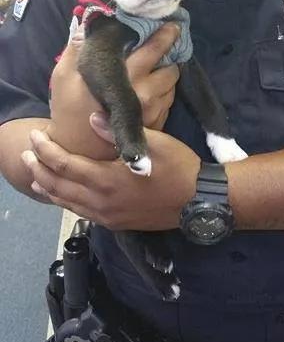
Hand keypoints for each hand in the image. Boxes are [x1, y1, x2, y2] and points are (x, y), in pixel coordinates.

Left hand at [21, 128, 199, 230]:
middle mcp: (102, 201)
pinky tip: (63, 195)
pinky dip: (65, 202)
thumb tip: (91, 118)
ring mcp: (108, 216)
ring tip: (35, 177)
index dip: (46, 150)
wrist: (198, 201)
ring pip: (67, 203)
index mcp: (108, 179)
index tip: (36, 135)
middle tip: (27, 153)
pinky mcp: (116, 223)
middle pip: (59, 186)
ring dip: (48, 187)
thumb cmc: (179, 167)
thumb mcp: (154, 142)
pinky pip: (81, 213)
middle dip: (39, 169)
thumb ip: (119, 132)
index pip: (64, 164)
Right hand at [47, 21, 179, 159]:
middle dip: (169, 57)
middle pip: (172, 67)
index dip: (166, 34)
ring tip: (153, 70)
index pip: (156, 49)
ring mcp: (154, 111)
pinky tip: (149, 90)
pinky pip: (169, 102)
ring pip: (172, 85)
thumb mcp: (65, 76)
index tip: (172, 25)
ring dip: (166, 75)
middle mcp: (146, 93)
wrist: (79, 150)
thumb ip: (77, 48)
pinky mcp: (157, 124)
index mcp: (127, 78)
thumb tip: (87, 23)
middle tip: (161, 50)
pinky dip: (163, 93)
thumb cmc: (70, 111)